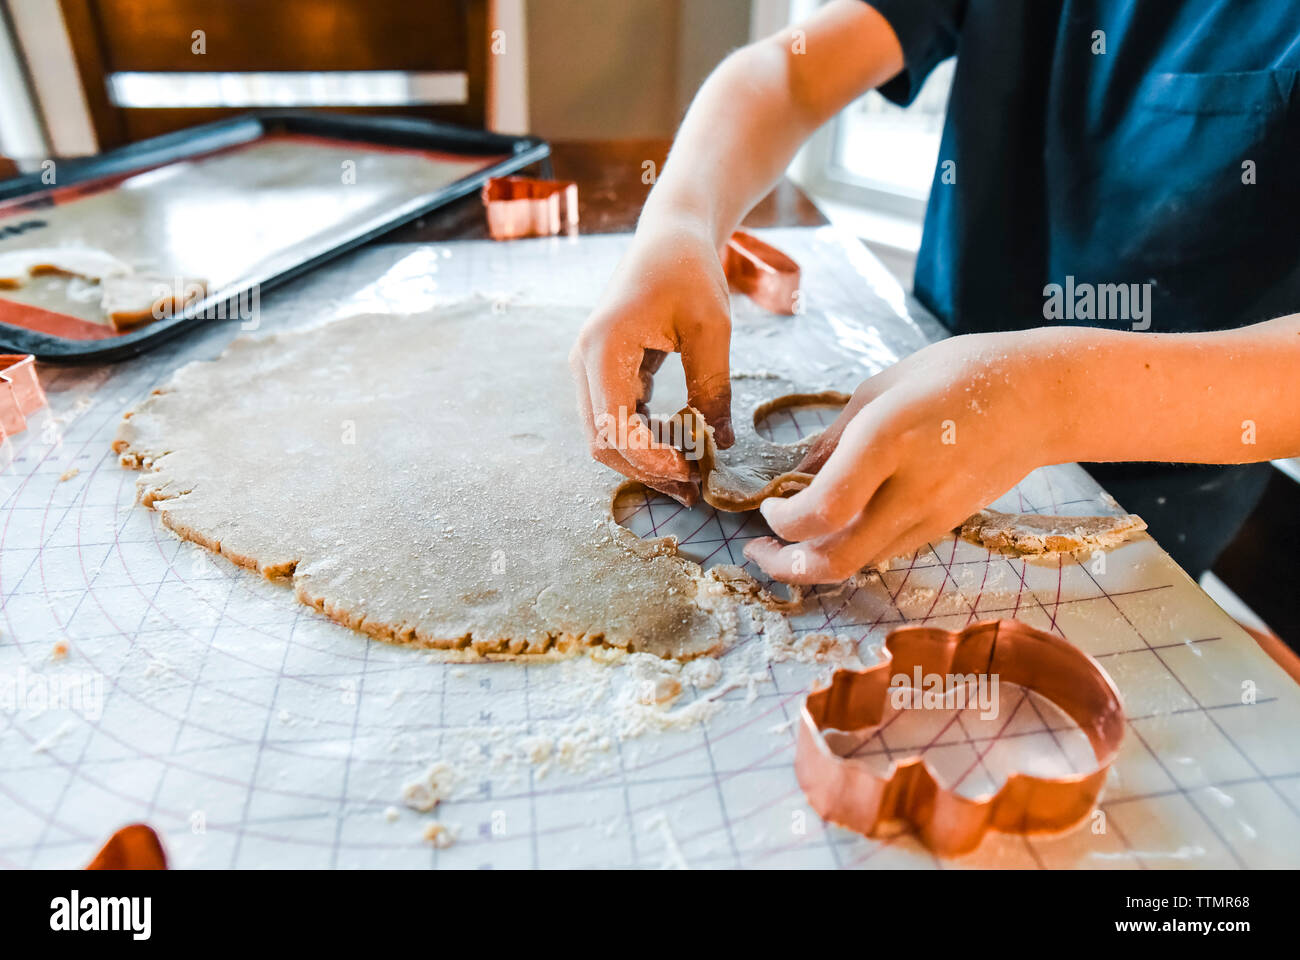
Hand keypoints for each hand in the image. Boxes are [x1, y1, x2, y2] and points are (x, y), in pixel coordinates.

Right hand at [570, 218, 734, 503]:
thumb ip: (712, 387)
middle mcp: (585, 362)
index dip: (651, 459)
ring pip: (605, 436)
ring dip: (644, 460)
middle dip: (646, 470)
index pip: (614, 427)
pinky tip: (681, 448)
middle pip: (601, 441)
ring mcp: (590, 368)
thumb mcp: (711, 329)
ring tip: (691, 475)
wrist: (670, 235)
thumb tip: (721, 444)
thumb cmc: (690, 271)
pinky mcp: (604, 371)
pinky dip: (645, 440)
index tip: (693, 472)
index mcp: (604, 348)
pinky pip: (616, 418)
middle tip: (694, 489)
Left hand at [745, 332, 1063, 582]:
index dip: (782, 522)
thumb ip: (832, 439)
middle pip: (836, 560)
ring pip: (859, 562)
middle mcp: (909, 487)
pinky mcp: (946, 526)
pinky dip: (851, 547)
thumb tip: (791, 476)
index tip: (766, 506)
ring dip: (816, 561)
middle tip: (759, 553)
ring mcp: (933, 514)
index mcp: (886, 440)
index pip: (821, 511)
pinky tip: (834, 528)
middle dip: (786, 567)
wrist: (1041, 397)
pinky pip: (885, 550)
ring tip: (788, 542)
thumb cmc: (959, 375)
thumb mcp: (881, 390)